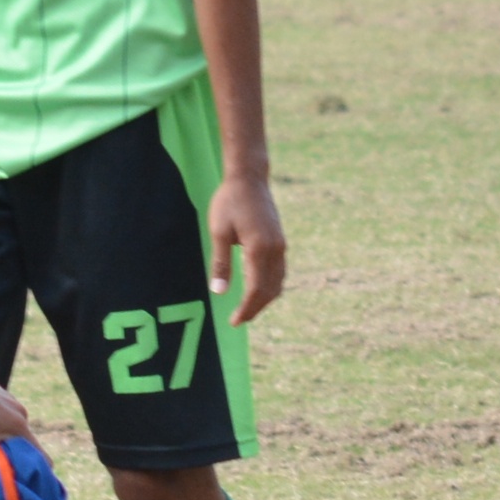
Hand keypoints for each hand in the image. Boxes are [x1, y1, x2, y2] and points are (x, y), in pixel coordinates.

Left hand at [207, 172, 286, 325]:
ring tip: (248, 309)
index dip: (246, 308)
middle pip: (270, 290)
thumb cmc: (229, 202)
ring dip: (265, 299)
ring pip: (278, 282)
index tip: (234, 321)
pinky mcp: (280, 242)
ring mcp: (280, 246)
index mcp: (259, 248)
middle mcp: (275, 249)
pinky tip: (259, 290)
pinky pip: (279, 272)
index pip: (256, 289)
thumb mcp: (218, 232)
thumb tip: (219, 292)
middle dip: (256, 308)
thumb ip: (220, 263)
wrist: (249, 179)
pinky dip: (270, 286)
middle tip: (239, 320)